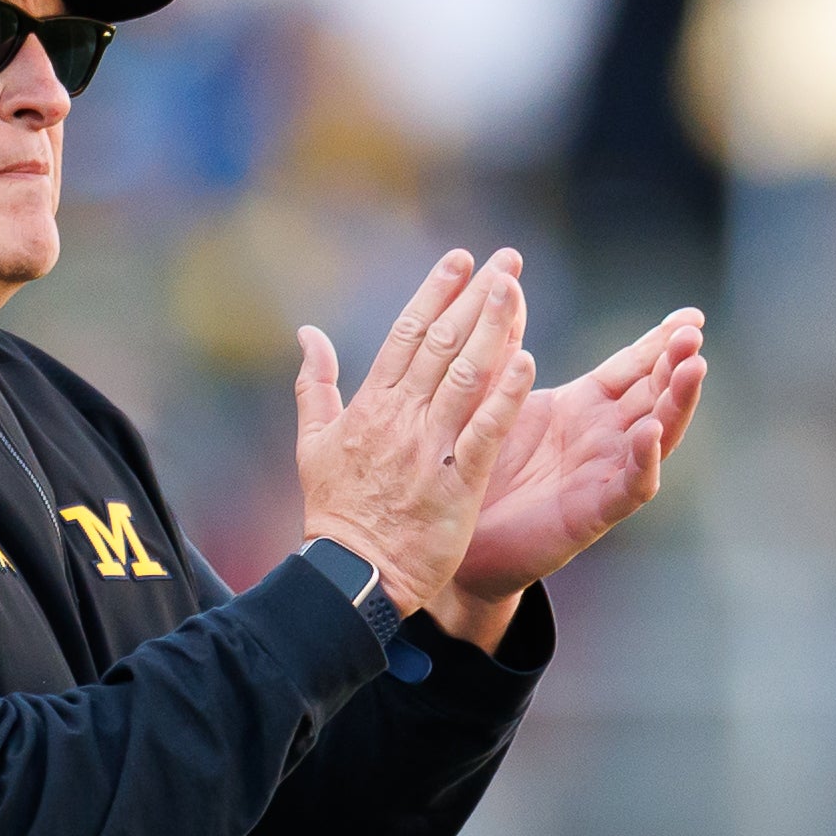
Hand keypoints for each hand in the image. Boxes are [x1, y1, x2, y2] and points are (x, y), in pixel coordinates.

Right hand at [294, 247, 535, 613]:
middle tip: (507, 260)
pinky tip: (529, 362)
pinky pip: (485, 431)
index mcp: (371, 405)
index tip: (462, 261)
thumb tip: (307, 333)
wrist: (350, 575)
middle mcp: (401, 417)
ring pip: (466, 375)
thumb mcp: (312, 442)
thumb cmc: (334, 512)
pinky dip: (506, 396)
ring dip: (493, 329)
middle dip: (476, 297)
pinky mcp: (456, 482)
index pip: (407, 334)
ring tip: (517, 291)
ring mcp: (429, 448)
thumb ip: (314, 383)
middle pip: (442, 343)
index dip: (436, 293)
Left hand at [451, 306, 706, 604]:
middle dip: (676, 364)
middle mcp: (604, 439)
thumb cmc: (478, 467)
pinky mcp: (591, 514)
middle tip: (695, 335)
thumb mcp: (493, 399)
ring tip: (692, 370)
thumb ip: (506, 349)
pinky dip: (643, 461)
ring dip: (676, 404)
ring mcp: (602, 476)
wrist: (455, 541)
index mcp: (585, 408)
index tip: (690, 315)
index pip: (634, 367)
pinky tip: (650, 433)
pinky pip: (628, 486)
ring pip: (655, 436)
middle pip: (654, 395)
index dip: (661, 342)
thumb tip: (507, 284)